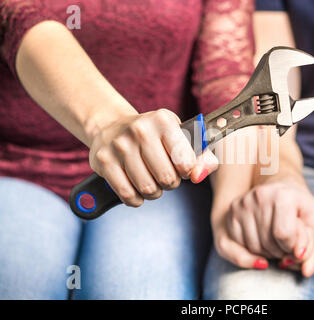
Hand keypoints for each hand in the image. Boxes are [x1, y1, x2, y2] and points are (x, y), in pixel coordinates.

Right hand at [89, 108, 217, 205]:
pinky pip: (127, 195)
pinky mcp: (103, 161)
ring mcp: (120, 146)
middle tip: (166, 175)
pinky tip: (137, 189)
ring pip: (148, 189)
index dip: (188, 171)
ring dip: (154, 192)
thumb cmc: (154, 136)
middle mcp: (140, 130)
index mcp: (163, 120)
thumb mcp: (179, 137)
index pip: (185, 161)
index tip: (182, 167)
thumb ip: (201, 156)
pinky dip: (136, 199)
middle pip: (167, 177)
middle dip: (171, 183)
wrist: (111, 126)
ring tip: (152, 181)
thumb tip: (199, 176)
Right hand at [213, 178, 313, 276]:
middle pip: (268, 243)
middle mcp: (259, 195)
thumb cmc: (302, 211)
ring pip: (253, 247)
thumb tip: (306, 271)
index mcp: (283, 194)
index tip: (298, 244)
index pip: (284, 234)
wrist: (282, 190)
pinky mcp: (232, 211)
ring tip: (277, 241)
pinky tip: (264, 240)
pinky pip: (239, 245)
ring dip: (268, 253)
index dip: (293, 247)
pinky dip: (253, 251)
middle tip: (288, 243)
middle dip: (282, 252)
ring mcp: (243, 203)